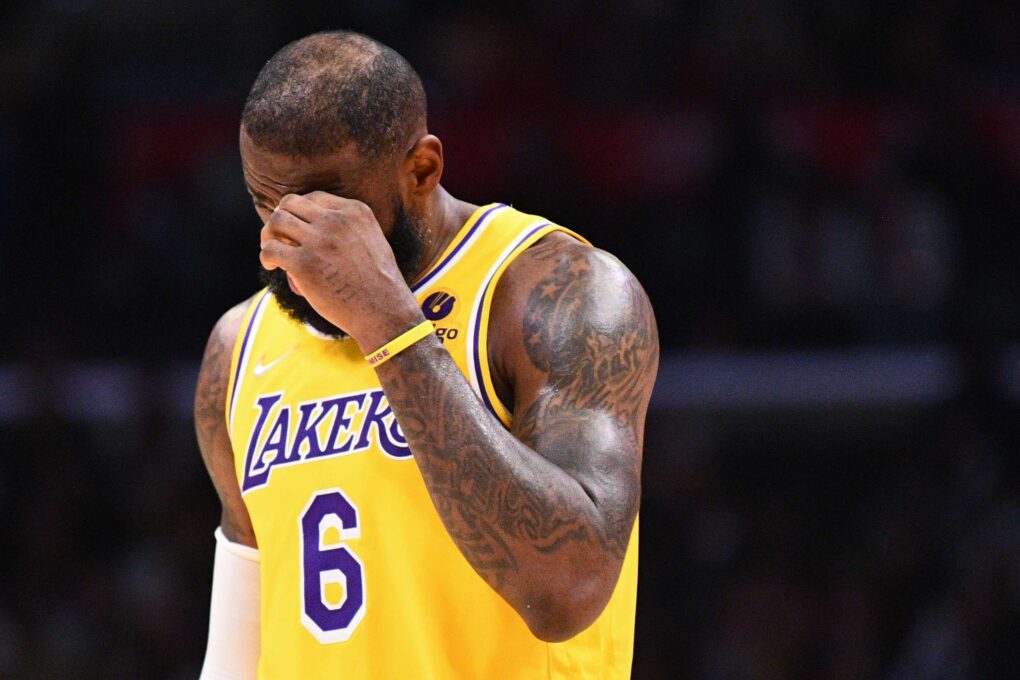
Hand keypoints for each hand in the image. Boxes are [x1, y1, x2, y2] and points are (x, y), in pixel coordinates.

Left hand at [259, 192, 423, 350]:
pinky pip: (271, 249)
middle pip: (289, 203)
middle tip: (280, 239)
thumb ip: (347, 227)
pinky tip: (273, 266)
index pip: (312, 198)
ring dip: (268, 235)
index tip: (298, 230)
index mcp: (355, 211)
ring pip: (276, 221)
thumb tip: (310, 225)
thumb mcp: (371, 240)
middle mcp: (336, 220)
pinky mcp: (305, 264)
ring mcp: (319, 241)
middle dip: (280, 219)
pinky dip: (266, 256)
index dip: (299, 213)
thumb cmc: (377, 283)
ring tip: (274, 252)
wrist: (384, 311)